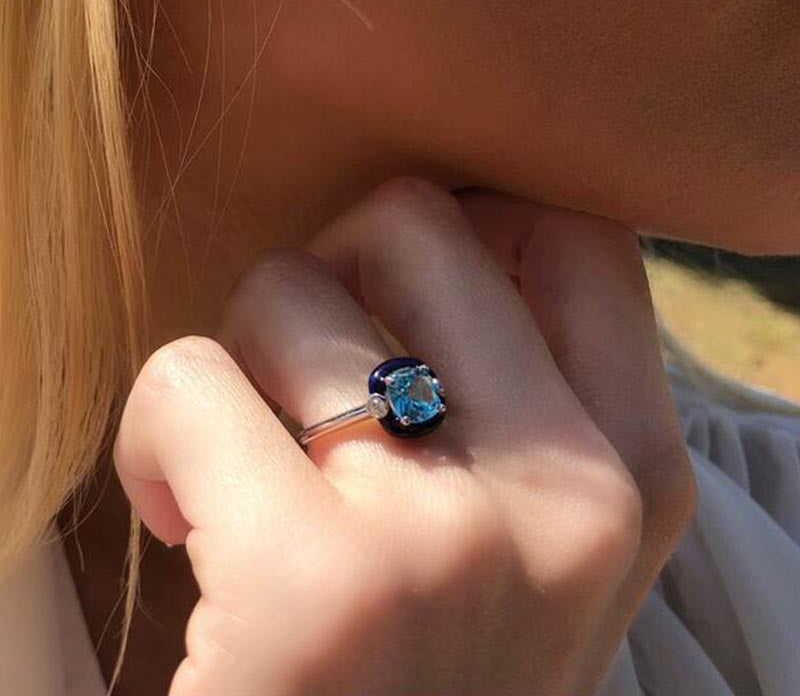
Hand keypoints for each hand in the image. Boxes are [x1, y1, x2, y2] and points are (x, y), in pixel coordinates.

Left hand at [114, 178, 694, 695]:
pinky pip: (189, 378)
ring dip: (236, 360)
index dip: (473, 224)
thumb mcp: (523, 534)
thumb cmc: (417, 672)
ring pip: (290, 284)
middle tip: (303, 363)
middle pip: (419, 219)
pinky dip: (155, 434)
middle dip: (335, 263)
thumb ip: (519, 390)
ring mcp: (453, 537)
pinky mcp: (317, 585)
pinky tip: (181, 524)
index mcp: (631, 479)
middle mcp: (572, 497)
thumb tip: (470, 227)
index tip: (400, 284)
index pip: (578, 238)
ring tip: (239, 474)